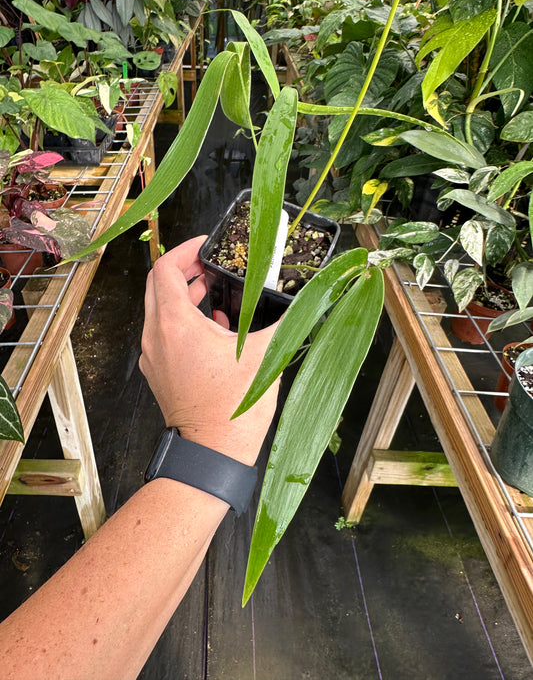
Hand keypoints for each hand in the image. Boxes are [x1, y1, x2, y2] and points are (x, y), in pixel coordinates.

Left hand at [139, 236, 279, 465]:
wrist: (212, 453)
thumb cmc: (233, 407)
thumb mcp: (265, 355)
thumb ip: (285, 321)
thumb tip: (308, 301)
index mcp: (174, 324)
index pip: (166, 268)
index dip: (186, 250)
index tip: (207, 245)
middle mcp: (156, 337)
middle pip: (159, 287)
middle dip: (185, 270)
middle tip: (212, 266)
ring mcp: (153, 357)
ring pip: (159, 311)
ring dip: (184, 296)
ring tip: (214, 293)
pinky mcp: (159, 374)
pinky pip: (164, 335)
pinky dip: (182, 322)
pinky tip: (212, 330)